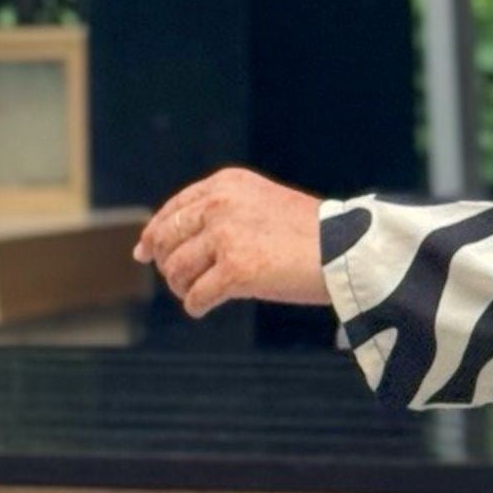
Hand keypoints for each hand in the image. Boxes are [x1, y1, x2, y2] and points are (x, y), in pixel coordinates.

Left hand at [135, 167, 329, 318]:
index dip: (154, 232)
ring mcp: (227, 236)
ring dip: (182, 287)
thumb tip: (153, 245)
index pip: (174, 208)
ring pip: (176, 269)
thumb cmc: (310, 234)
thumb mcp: (260, 206)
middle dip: (166, 263)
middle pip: (166, 239)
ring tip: (195, 294)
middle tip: (179, 280)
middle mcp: (221, 204)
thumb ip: (217, 215)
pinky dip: (195, 305)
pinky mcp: (236, 270)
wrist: (348, 249)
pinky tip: (202, 308)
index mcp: (227, 184)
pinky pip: (197, 295)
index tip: (144, 251)